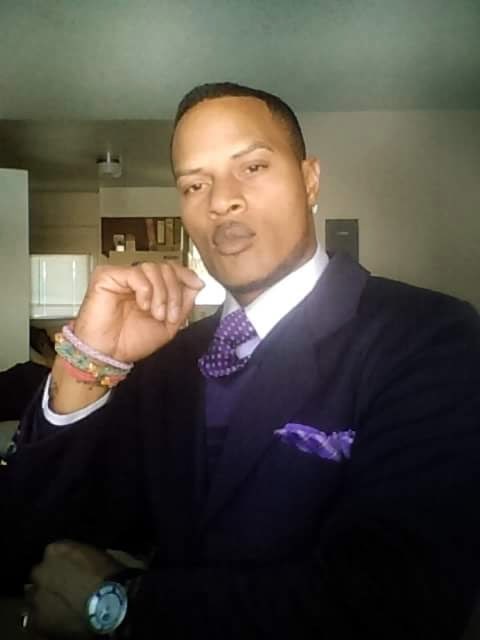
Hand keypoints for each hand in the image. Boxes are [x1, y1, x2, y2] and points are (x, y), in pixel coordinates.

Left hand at [28, 541, 122, 638]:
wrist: (109, 603)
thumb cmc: (109, 574)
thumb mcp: (96, 554)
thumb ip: (80, 555)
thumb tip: (80, 563)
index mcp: (55, 550)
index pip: (52, 555)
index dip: (61, 565)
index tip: (70, 572)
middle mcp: (41, 569)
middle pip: (40, 575)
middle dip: (50, 581)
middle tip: (65, 590)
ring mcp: (37, 595)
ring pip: (35, 597)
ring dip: (45, 599)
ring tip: (61, 607)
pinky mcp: (37, 618)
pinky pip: (35, 619)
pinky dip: (45, 618)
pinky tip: (59, 619)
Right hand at [73, 261, 203, 362]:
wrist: (108, 354)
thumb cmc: (129, 342)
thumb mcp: (168, 325)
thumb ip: (182, 304)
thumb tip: (196, 284)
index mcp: (150, 289)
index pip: (171, 269)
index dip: (185, 274)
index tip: (198, 284)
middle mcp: (136, 281)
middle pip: (165, 268)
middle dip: (174, 293)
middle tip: (169, 314)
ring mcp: (122, 277)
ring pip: (153, 268)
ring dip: (161, 294)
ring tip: (155, 313)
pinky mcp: (107, 276)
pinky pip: (136, 273)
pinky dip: (145, 290)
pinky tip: (142, 305)